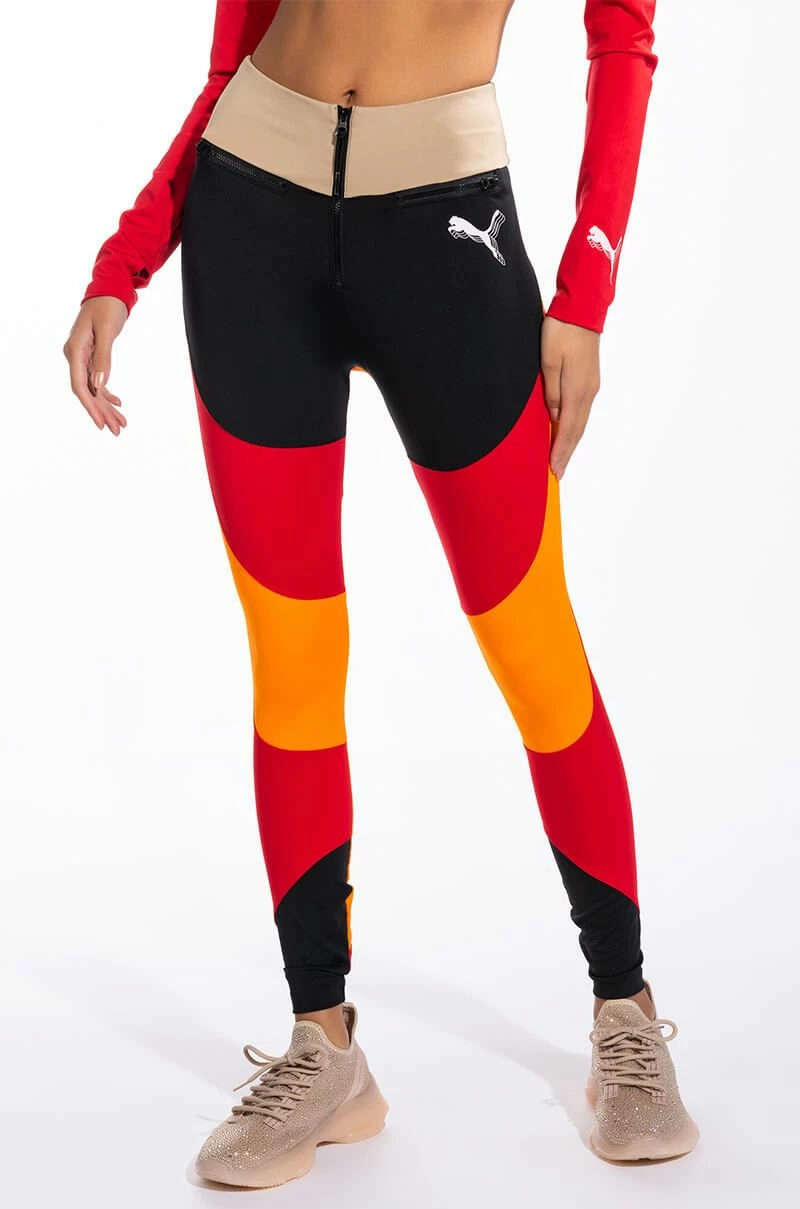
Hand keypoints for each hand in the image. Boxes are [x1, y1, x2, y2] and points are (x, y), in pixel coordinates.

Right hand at [63, 297, 128, 434]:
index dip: (90, 407)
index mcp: (75, 350)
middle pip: (87, 391)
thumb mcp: (107, 331)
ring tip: (122, 423)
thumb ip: (103, 357)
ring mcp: (82, 356)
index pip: (79, 386)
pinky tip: (118, 403)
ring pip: (94, 388)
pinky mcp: (91, 355)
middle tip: (118, 430)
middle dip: (102, 412)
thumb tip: (100, 385)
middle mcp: (75, 355)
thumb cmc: (108, 307)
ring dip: (107, 406)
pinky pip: (97, 379)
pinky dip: (107, 393)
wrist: (108, 290)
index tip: (101, 424)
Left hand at [540, 315, 600, 479]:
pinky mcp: (590, 379)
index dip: (560, 452)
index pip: (567, 430)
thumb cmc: (561, 332)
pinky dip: (574, 427)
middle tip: (557, 473)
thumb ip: (551, 392)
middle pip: (577, 431)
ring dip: (570, 442)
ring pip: (580, 422)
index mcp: (576, 390)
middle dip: (566, 453)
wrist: (581, 310)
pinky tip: (566, 432)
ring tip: (561, 458)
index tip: (554, 471)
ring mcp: (591, 386)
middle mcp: (588, 392)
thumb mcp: (547, 361)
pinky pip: (581, 410)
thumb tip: (555, 416)